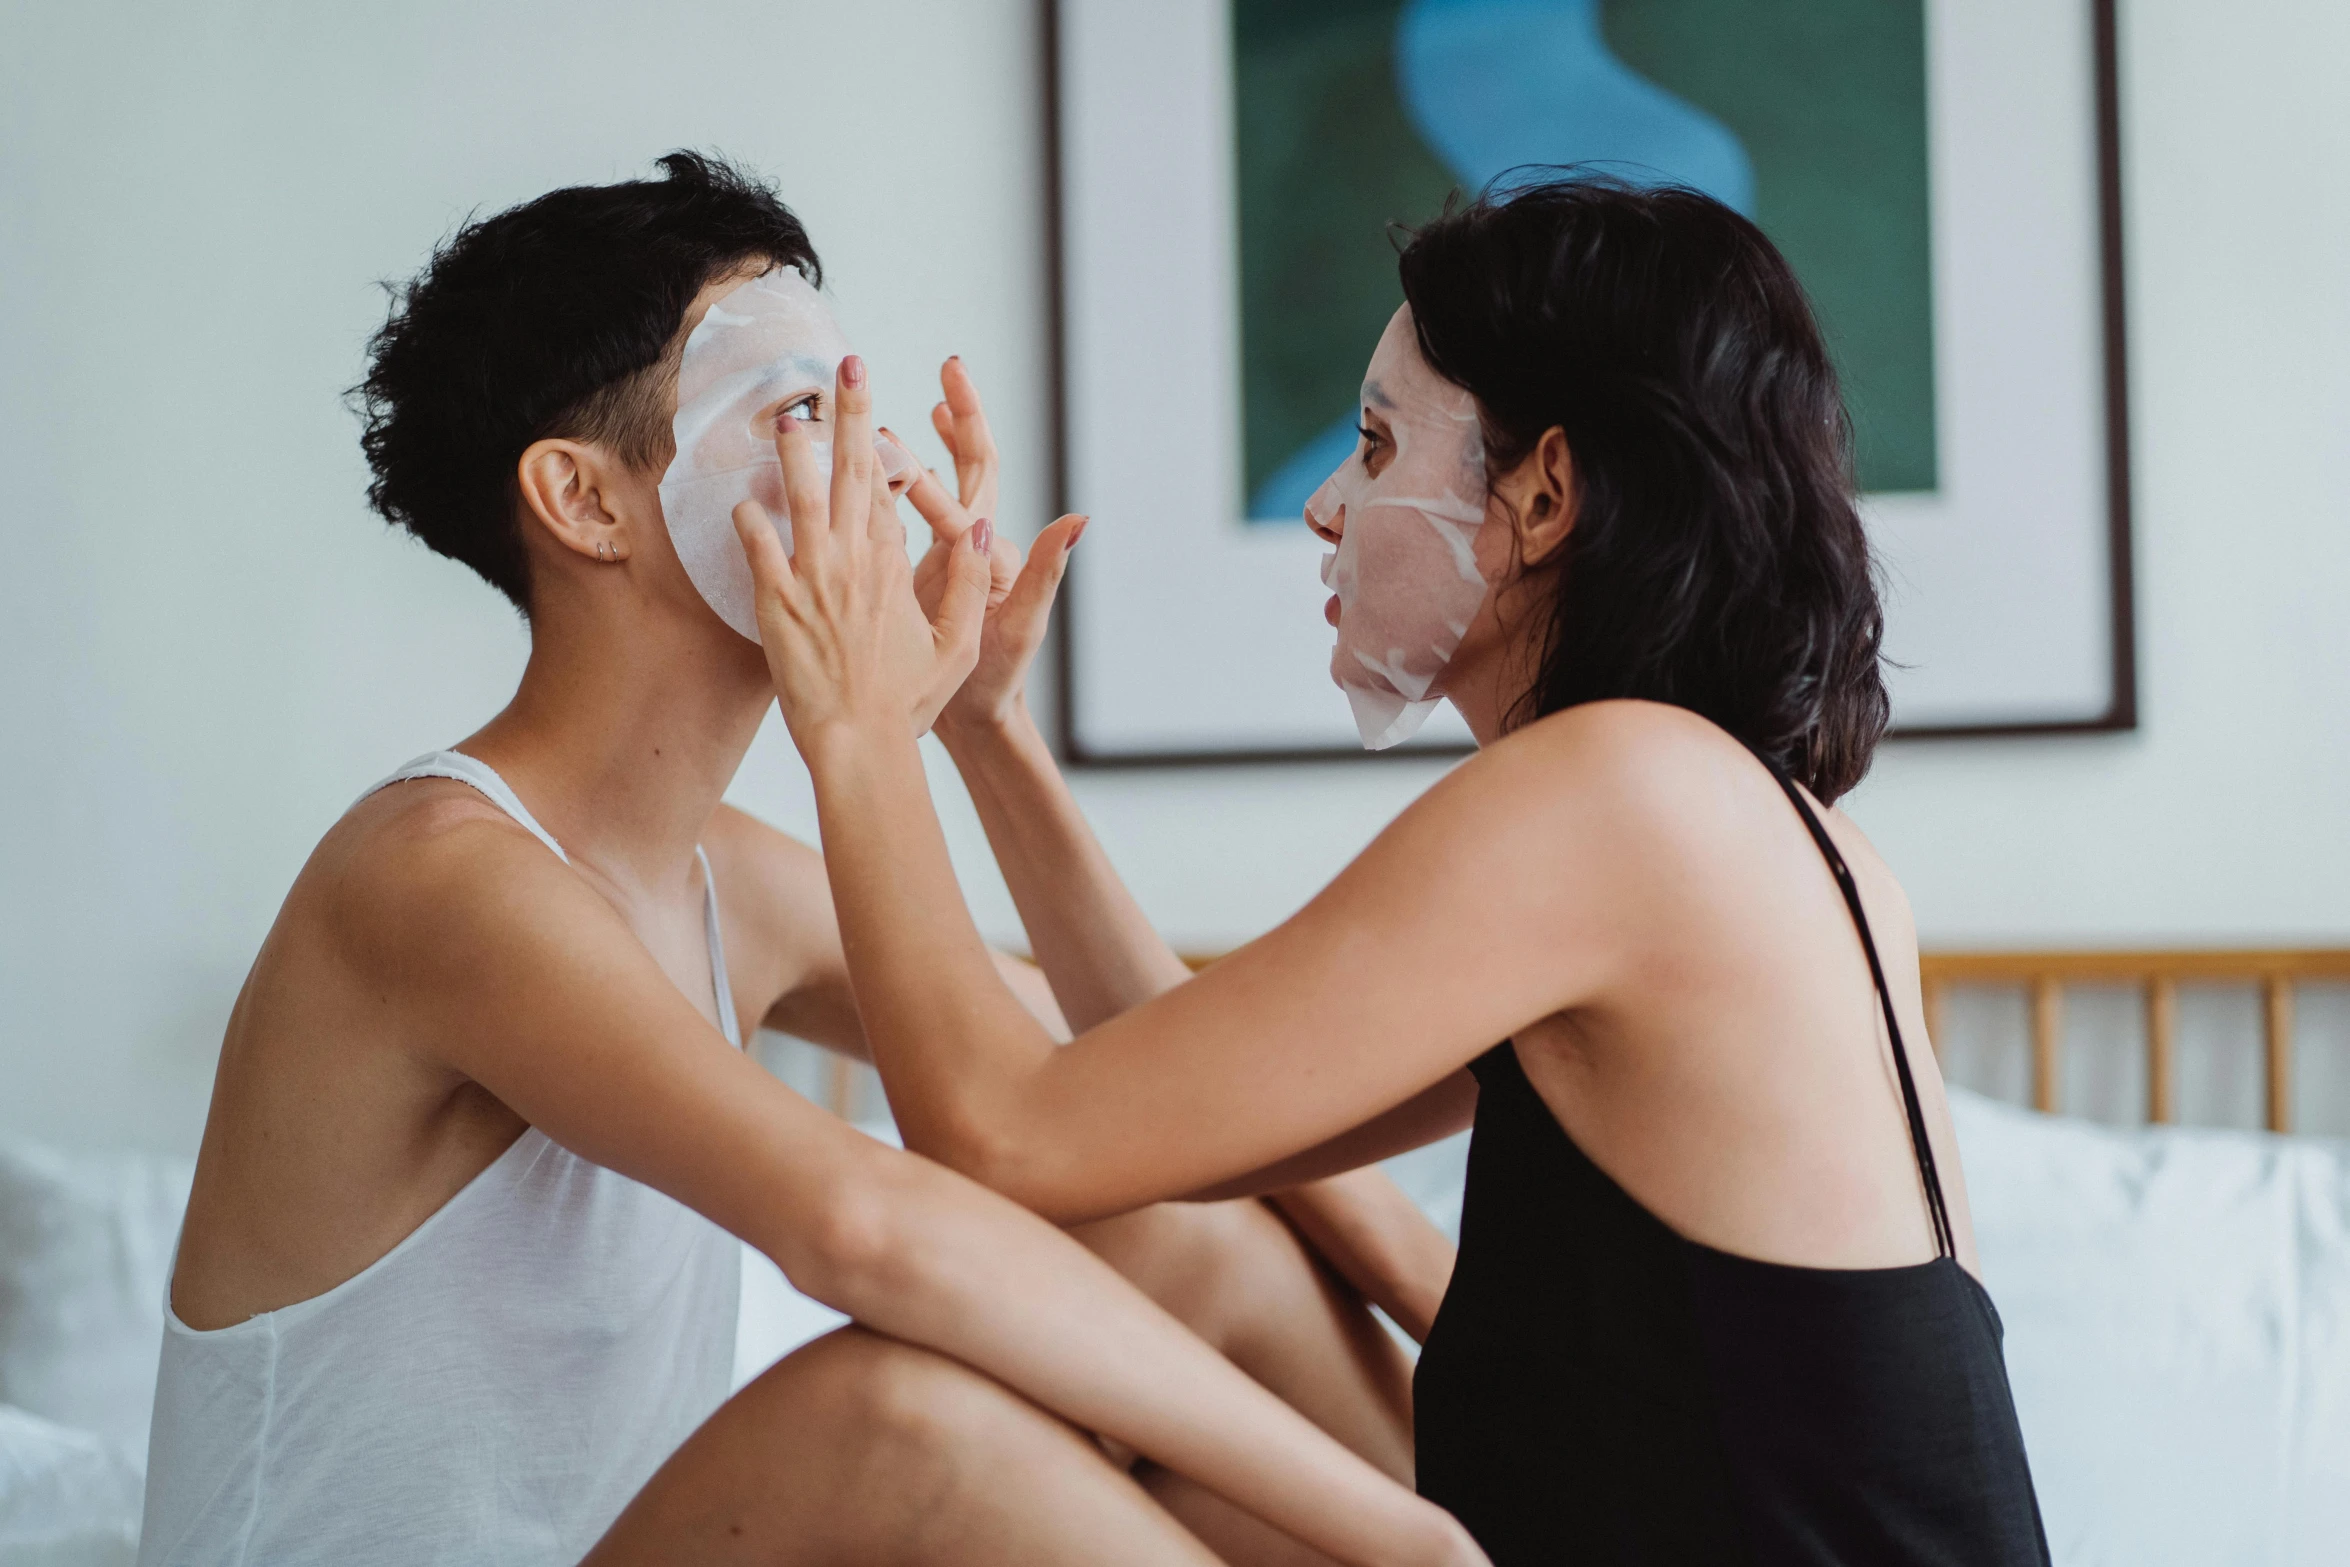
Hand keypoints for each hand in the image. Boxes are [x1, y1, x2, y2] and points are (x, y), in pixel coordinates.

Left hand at [731, 355, 992, 747]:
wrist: (859, 742)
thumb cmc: (907, 703)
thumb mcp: (959, 646)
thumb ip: (971, 585)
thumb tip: (989, 531)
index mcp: (897, 567)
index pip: (888, 492)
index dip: (880, 449)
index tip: (873, 411)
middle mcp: (856, 561)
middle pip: (853, 473)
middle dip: (851, 414)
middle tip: (846, 366)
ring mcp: (814, 578)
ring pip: (801, 497)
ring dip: (794, 452)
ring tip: (785, 413)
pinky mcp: (776, 603)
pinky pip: (758, 548)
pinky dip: (750, 520)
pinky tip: (741, 497)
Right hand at [899, 358, 1086, 735]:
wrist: (978, 719)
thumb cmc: (1000, 678)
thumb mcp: (1024, 625)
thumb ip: (1047, 571)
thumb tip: (1081, 520)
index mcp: (991, 552)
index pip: (965, 498)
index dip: (933, 475)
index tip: (898, 443)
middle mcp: (975, 546)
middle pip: (971, 467)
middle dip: (961, 417)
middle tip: (950, 368)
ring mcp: (951, 557)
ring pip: (941, 485)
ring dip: (933, 444)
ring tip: (916, 408)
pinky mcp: (926, 574)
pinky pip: (913, 520)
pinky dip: (904, 487)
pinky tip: (886, 470)